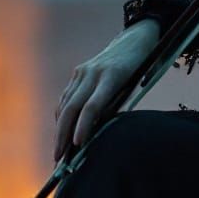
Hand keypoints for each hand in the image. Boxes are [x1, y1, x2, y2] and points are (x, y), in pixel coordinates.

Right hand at [53, 18, 160, 160]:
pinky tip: (61, 130)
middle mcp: (93, 73)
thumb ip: (116, 106)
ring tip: (58, 152)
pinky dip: (63, 115)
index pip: (93, 106)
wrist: (134, 39)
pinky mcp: (78, 71)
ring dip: (60, 128)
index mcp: (112, 76)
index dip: (84, 126)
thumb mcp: (134, 87)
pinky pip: (67, 96)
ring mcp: (83, 71)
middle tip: (59, 158)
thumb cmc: (140, 69)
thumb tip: (100, 133)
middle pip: (72, 107)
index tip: (77, 145)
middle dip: (63, 134)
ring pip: (66, 103)